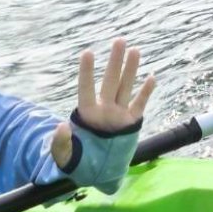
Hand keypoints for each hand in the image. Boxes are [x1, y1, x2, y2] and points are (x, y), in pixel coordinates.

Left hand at [50, 38, 154, 167]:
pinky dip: (146, 93)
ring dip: (131, 70)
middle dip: (115, 62)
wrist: (97, 171)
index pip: (86, 89)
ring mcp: (118, 115)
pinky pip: (140, 105)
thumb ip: (60, 142)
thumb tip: (61, 126)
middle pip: (111, 81)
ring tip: (135, 50)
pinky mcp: (131, 123)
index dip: (87, 72)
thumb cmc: (78, 161)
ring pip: (126, 88)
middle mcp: (104, 109)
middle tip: (119, 40)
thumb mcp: (63, 156)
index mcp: (86, 114)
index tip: (88, 52)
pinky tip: (152, 77)